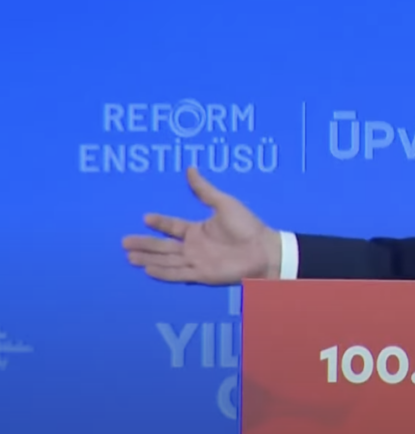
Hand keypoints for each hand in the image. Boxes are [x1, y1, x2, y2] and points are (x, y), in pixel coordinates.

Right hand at [122, 167, 281, 283]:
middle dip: (144, 244)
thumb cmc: (246, 226)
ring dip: (148, 258)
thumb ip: (205, 190)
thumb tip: (190, 169)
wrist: (262, 249)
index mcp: (198, 230)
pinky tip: (147, 269)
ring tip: (130, 257)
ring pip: (166, 260)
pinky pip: (177, 273)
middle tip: (124, 242)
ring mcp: (196, 261)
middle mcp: (194, 246)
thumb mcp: (224, 203)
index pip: (173, 226)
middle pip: (163, 246)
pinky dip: (162, 272)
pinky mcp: (201, 274)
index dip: (160, 223)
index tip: (144, 217)